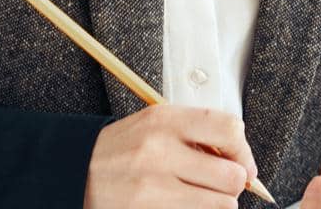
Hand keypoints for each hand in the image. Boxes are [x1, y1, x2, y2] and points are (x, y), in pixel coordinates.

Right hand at [82, 104, 259, 208]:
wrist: (75, 171)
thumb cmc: (123, 148)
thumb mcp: (156, 123)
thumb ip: (196, 132)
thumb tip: (241, 160)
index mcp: (166, 119)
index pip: (229, 129)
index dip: (244, 151)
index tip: (244, 164)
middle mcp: (160, 150)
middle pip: (232, 175)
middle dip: (235, 183)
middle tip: (224, 185)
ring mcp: (153, 185)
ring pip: (221, 204)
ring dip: (219, 203)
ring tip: (205, 197)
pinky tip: (188, 205)